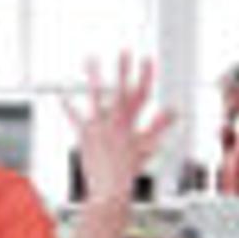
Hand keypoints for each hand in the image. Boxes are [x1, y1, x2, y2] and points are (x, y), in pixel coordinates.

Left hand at [62, 52, 176, 202]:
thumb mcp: (147, 145)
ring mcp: (99, 126)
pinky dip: (68, 107)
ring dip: (95, 76)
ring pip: (97, 96)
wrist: (110, 188)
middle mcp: (115, 121)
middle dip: (124, 69)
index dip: (146, 76)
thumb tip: (176, 110)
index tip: (147, 59)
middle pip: (122, 90)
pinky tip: (62, 95)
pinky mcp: (84, 134)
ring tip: (91, 59)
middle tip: (124, 50)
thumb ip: (160, 125)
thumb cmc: (130, 169)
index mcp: (132, 123)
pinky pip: (75, 118)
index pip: (143, 94)